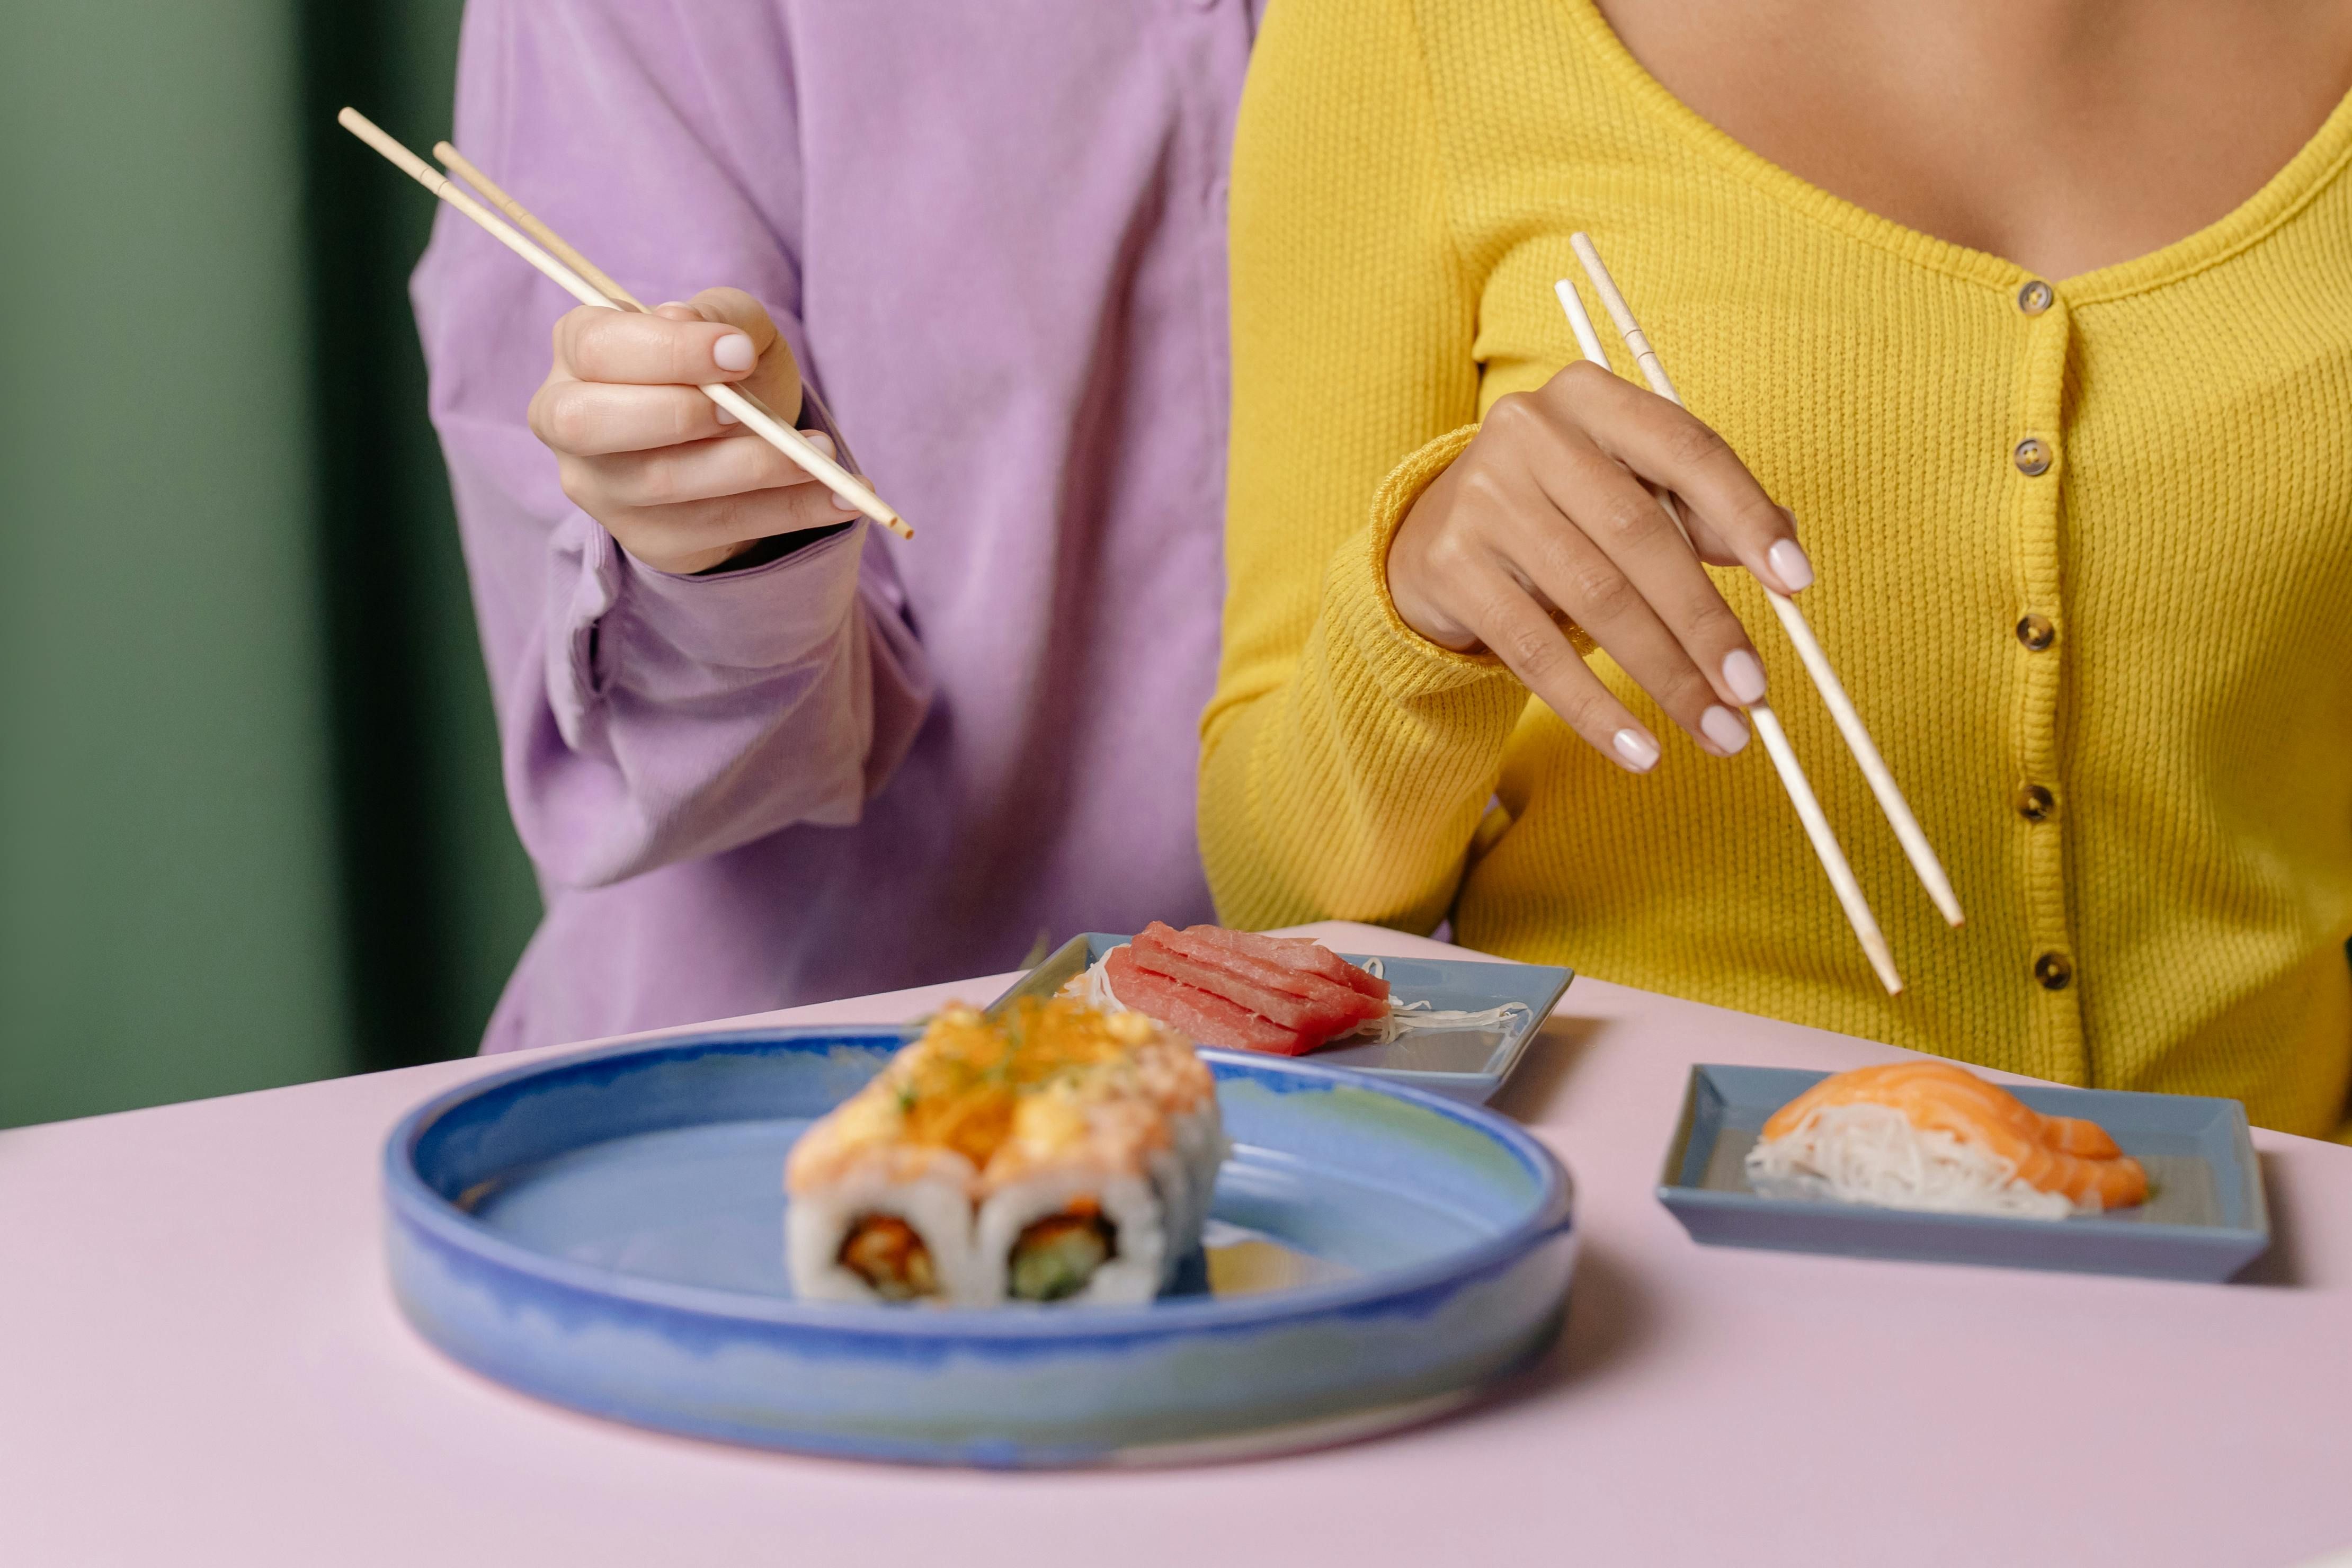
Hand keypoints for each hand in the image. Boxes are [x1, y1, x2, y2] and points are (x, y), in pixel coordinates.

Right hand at [527, 287, 859, 574]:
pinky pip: (722, 528)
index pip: (596, 348)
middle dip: (678, 414)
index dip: (666, 352)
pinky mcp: (652, 540)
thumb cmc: (723, 367)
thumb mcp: (729, 324)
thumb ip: (716, 315)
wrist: (741, 440)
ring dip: (754, 466)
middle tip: (746, 409)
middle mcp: (569, 424)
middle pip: (590, 424)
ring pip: (665, 483)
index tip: (738, 353)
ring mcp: (604, 490)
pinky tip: (841, 497)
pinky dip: (791, 511)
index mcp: (579, 352)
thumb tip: (687, 323)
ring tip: (822, 453)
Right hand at [1386, 361, 1813, 772]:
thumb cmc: (1558, 510)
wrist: (1432, 535)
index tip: (1797, 582)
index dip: (1748, 515)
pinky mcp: (1450, 565)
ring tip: (1716, 728)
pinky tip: (1639, 749)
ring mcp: (1483, 497)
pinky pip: (1536, 650)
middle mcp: (1530, 432)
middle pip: (1641, 536)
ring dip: (1666, 675)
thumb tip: (1785, 560)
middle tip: (1753, 690)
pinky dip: (1595, 708)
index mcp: (1590, 397)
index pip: (1686, 448)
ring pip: (1595, 598)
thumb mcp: (1625, 489)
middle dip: (1706, 622)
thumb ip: (1699, 511)